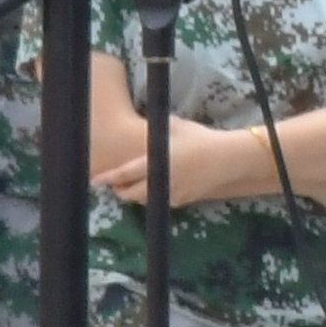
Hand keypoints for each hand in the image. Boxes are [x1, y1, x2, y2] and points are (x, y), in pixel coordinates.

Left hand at [95, 122, 236, 196]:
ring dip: (137, 193)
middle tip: (117, 182)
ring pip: (145, 199)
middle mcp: (161, 182)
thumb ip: (154, 131)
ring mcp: (171, 194)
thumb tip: (138, 126)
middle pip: (130, 194)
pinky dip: (155, 194)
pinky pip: (161, 200)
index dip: (108, 178)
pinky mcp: (182, 201)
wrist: (230, 159)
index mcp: (157, 163)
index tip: (95, 180)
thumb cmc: (202, 139)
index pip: (125, 174)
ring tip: (137, 183)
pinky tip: (159, 184)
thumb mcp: (176, 127)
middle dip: (120, 189)